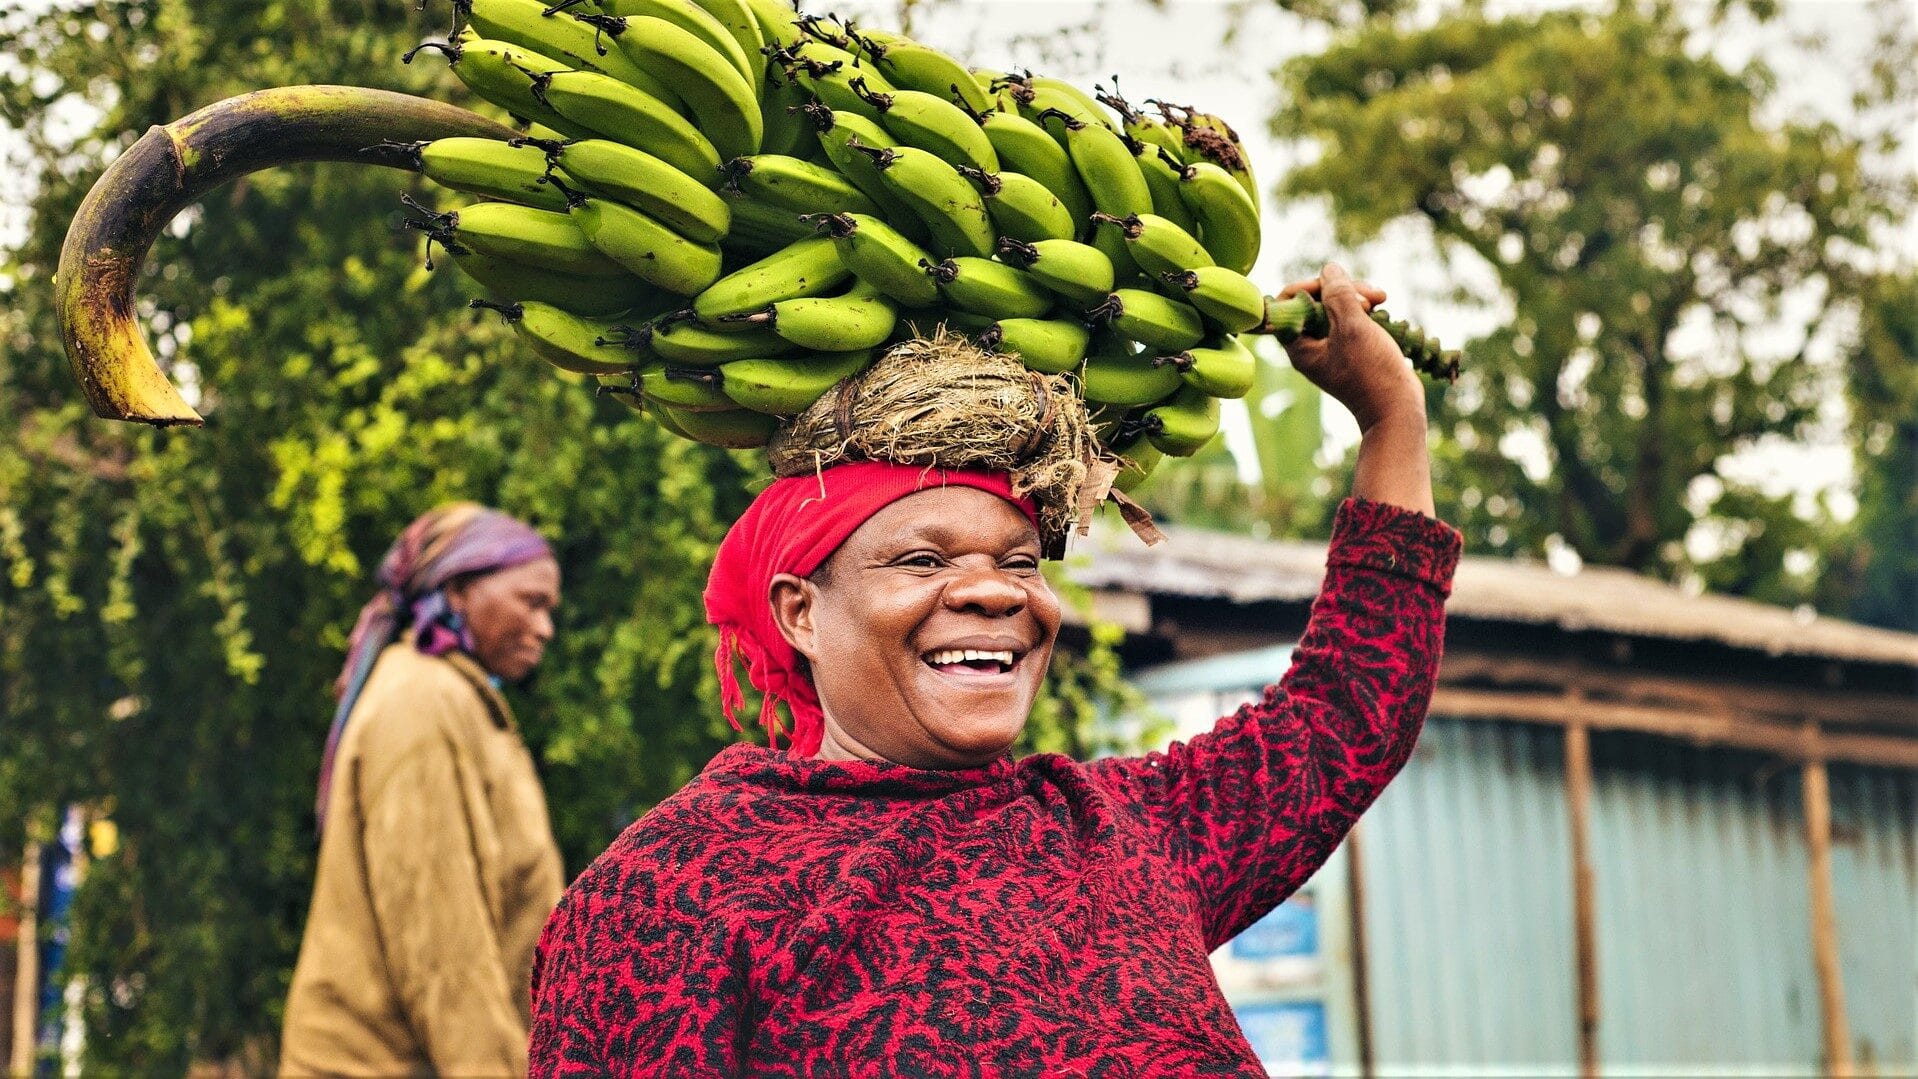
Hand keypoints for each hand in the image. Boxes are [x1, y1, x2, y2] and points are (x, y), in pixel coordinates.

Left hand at [1278, 263, 1424, 432]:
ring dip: (1357, 297)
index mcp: (1299, 345)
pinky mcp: (1350, 348)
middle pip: (1315, 301)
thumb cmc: (1372, 371)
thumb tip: (1328, 269)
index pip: (1289, 302)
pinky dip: (1364, 310)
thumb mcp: (1353, 327)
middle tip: (1370, 294)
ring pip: (1336, 307)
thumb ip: (1338, 295)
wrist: (1397, 408)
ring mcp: (1331, 348)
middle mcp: (1310, 346)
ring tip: (1381, 299)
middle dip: (1341, 289)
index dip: (1311, 286)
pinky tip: (1382, 308)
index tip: (1337, 284)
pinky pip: (1350, 319)